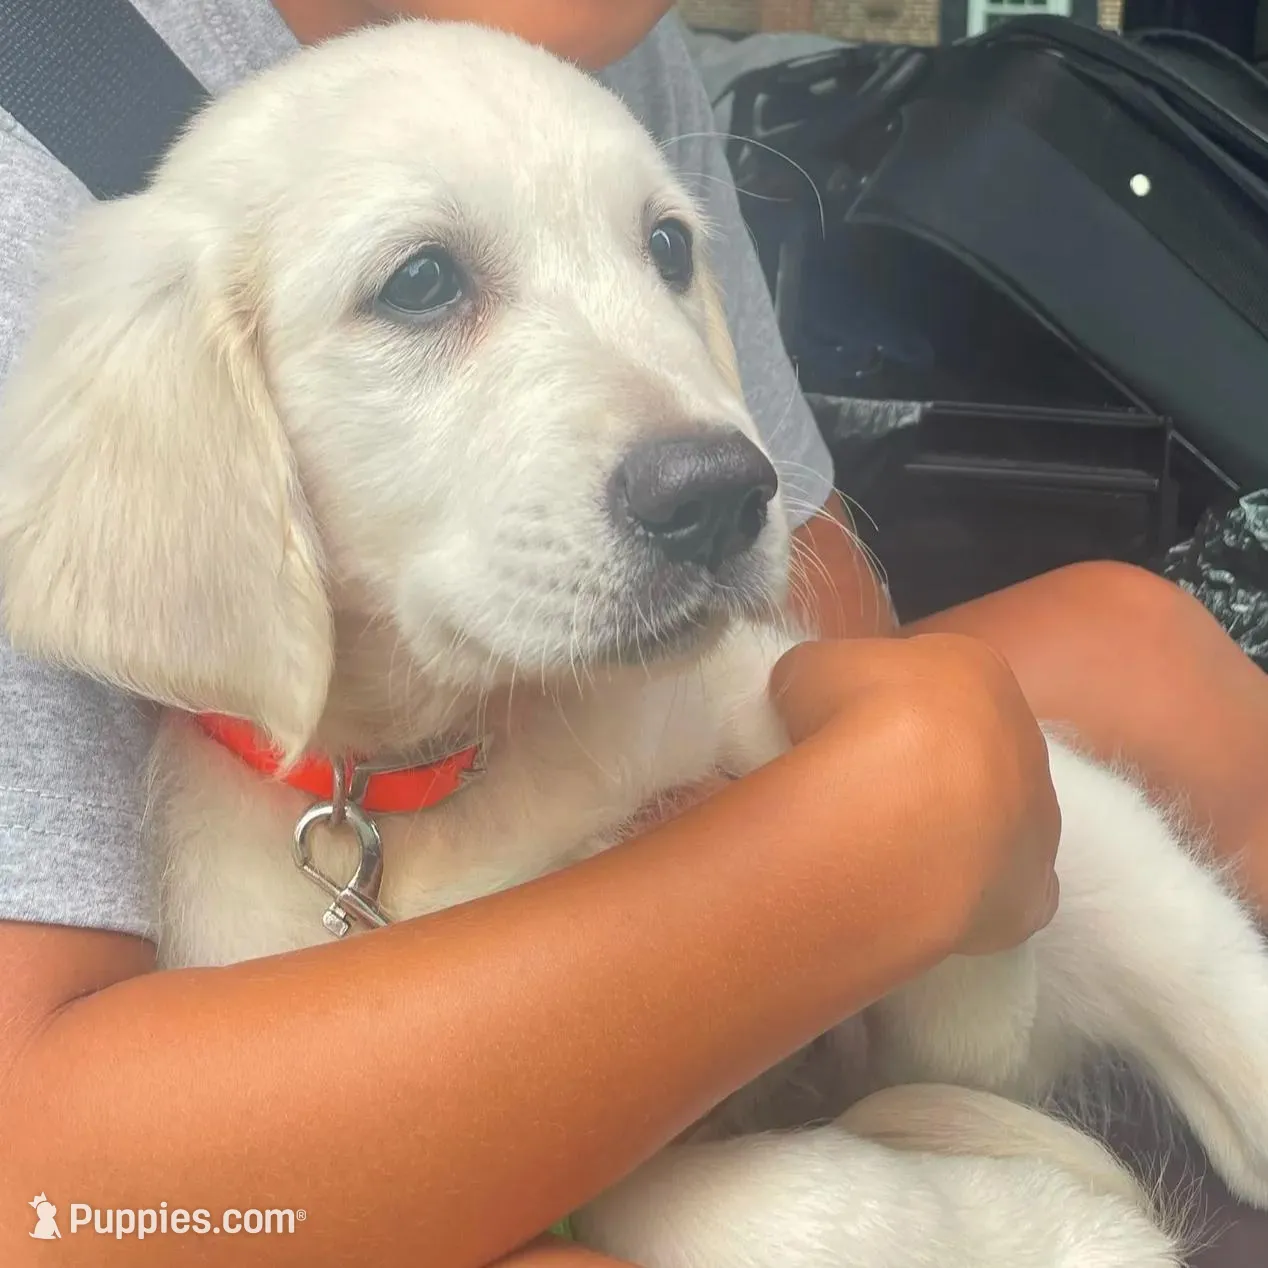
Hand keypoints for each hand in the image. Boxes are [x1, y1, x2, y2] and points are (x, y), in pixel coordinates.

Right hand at [770, 634, 1060, 957]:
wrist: (891, 809)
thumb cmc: (852, 717)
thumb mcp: (810, 666)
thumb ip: (826, 676)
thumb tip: (815, 697)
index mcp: (977, 670)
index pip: (937, 678)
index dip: (886, 701)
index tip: (846, 725)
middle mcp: (1023, 739)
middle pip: (973, 749)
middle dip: (927, 765)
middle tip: (866, 788)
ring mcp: (1036, 819)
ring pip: (995, 820)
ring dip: (951, 829)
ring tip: (884, 848)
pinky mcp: (1031, 892)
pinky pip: (1008, 891)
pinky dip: (972, 893)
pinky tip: (925, 896)